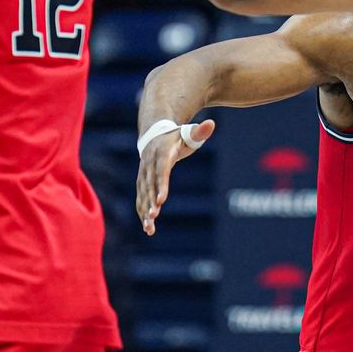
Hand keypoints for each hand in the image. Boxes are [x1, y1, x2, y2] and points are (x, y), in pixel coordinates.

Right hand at [136, 119, 215, 234]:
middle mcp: (149, 164)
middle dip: (150, 201)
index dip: (161, 185)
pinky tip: (147, 227)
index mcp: (162, 153)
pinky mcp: (141, 181)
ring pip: (142, 193)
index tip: (162, 200)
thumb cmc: (176, 137)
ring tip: (149, 227)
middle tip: (153, 217)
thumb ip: (199, 131)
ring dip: (144, 210)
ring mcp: (143, 173)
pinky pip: (140, 197)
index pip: (162, 170)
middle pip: (149, 185)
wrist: (154, 134)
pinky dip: (142, 211)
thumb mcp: (188, 132)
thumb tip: (212, 124)